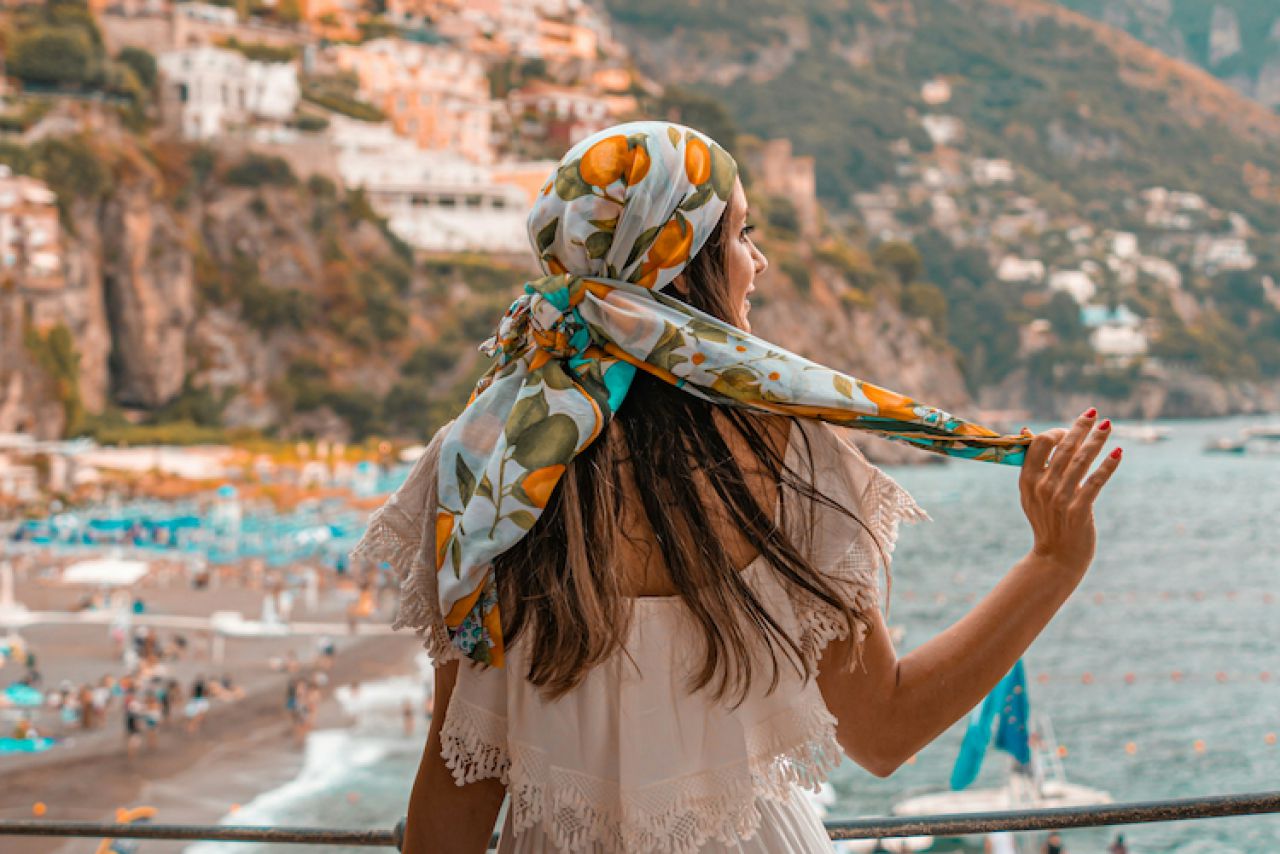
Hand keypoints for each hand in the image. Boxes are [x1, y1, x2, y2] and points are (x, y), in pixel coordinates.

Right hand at [1018, 408, 1121, 578]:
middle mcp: (1042, 487)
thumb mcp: (1031, 494)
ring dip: (1097, 441)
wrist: (1055, 559)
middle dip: (1080, 428)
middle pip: (1063, 448)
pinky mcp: (1079, 510)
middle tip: (1094, 413)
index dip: (1056, 431)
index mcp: (1027, 480)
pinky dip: (1108, 466)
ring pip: (1081, 461)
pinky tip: (1118, 453)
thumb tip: (1028, 431)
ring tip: (1109, 426)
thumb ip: (1033, 466)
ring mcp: (1060, 498)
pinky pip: (1095, 482)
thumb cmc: (1047, 523)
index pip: (1039, 444)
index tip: (1072, 429)